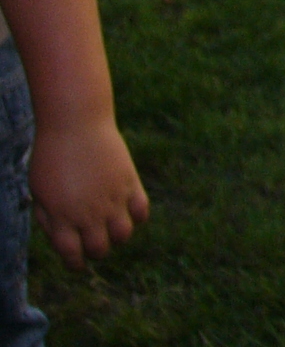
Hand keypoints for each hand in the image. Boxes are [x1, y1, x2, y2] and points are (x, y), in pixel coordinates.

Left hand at [28, 116, 149, 268]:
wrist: (75, 124)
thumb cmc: (51, 156)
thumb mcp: (39, 191)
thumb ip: (49, 218)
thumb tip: (62, 236)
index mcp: (62, 218)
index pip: (72, 255)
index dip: (75, 263)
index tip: (77, 262)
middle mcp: (88, 214)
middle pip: (100, 249)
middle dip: (96, 251)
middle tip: (94, 243)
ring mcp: (111, 199)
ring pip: (123, 235)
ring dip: (117, 236)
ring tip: (112, 227)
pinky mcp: (129, 182)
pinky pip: (142, 211)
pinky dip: (138, 217)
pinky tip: (128, 210)